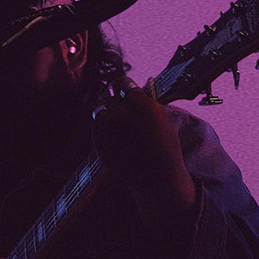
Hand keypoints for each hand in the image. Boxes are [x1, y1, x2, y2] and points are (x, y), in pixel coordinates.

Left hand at [91, 76, 197, 237]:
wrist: (157, 176)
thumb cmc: (163, 145)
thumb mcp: (160, 117)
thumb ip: (143, 101)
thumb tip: (129, 88)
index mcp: (140, 105)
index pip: (122, 82)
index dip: (123, 85)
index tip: (123, 88)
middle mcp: (121, 115)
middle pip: (109, 96)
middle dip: (116, 100)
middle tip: (121, 107)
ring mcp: (108, 130)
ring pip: (98, 108)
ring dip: (105, 111)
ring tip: (114, 118)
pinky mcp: (99, 143)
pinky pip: (95, 127)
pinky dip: (102, 127)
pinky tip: (115, 134)